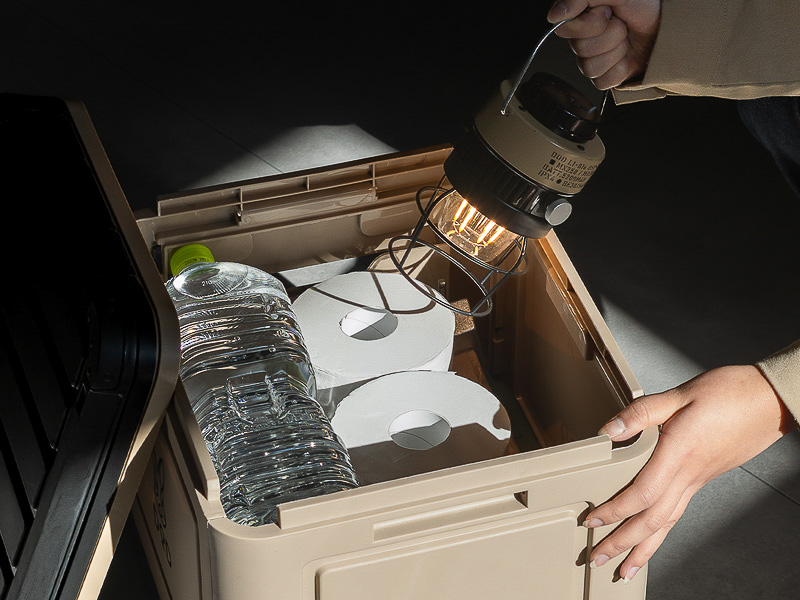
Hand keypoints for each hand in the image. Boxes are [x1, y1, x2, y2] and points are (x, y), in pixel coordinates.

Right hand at [546, 0, 660, 88]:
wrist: (665, 27)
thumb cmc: (642, 7)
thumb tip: (555, 15)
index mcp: (579, 19)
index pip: (567, 29)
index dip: (592, 23)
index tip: (608, 12)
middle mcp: (581, 40)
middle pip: (581, 49)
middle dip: (610, 35)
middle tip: (621, 25)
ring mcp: (590, 60)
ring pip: (590, 67)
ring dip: (616, 51)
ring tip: (625, 39)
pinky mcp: (602, 78)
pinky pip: (601, 82)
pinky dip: (620, 69)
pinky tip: (626, 57)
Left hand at [585, 365, 794, 581]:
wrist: (770, 401)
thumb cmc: (730, 394)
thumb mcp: (679, 395)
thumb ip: (640, 413)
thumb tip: (608, 430)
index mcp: (679, 454)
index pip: (641, 494)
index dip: (615, 510)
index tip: (592, 520)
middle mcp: (688, 476)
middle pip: (651, 521)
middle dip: (622, 543)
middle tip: (597, 558)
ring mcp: (697, 481)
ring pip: (667, 524)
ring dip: (643, 549)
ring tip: (625, 569)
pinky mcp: (703, 479)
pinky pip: (678, 514)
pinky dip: (661, 532)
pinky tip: (653, 538)